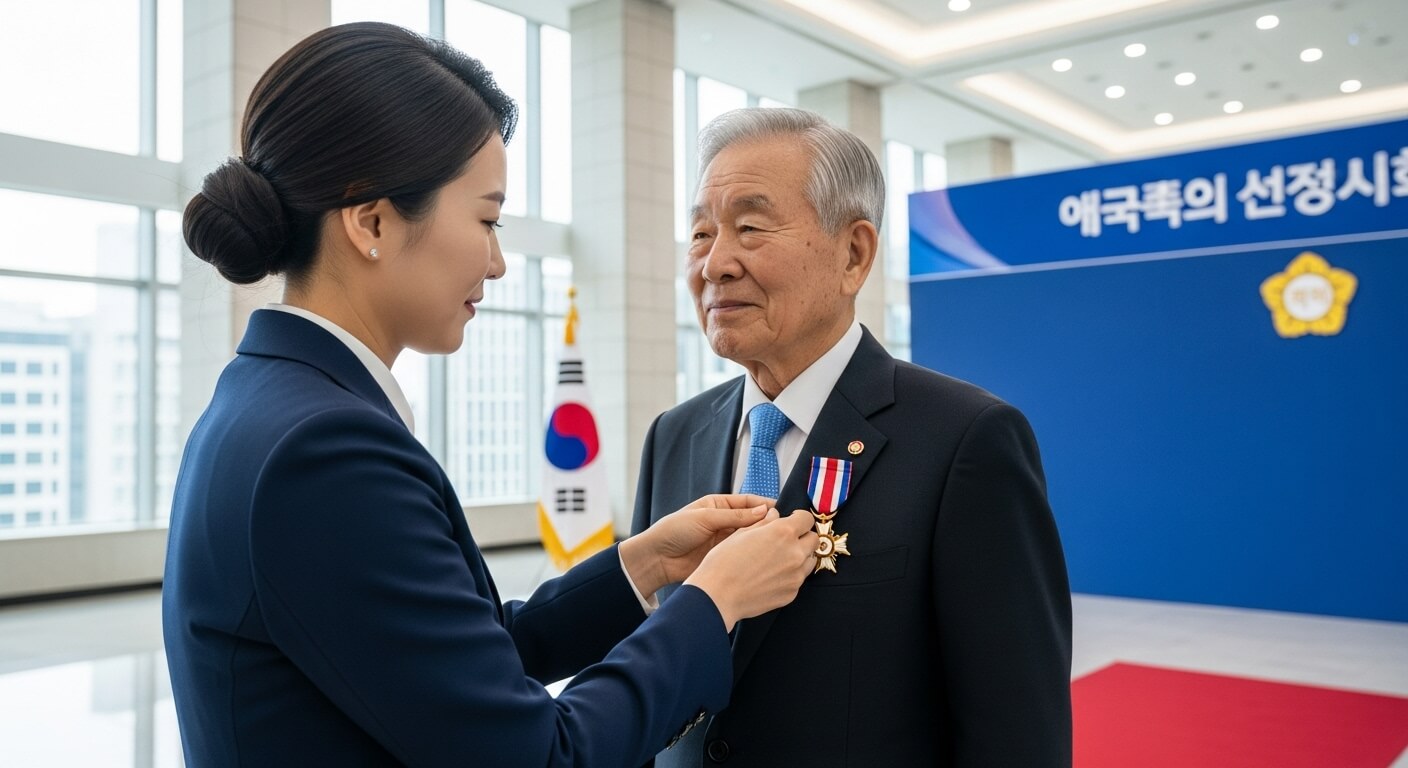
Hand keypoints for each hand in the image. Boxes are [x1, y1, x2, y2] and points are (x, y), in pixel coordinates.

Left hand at [619, 494, 775, 597]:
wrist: (657, 558)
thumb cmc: (674, 531)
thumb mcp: (705, 517)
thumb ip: (735, 516)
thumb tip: (764, 511)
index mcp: (718, 505)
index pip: (747, 502)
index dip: (764, 505)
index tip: (780, 511)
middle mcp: (724, 521)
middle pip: (752, 520)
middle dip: (767, 523)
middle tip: (783, 527)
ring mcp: (725, 540)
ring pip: (750, 538)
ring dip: (762, 539)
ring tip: (778, 542)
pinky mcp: (724, 557)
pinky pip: (742, 553)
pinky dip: (753, 553)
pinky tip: (765, 555)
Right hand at [684, 509, 817, 631]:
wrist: (718, 595)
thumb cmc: (724, 563)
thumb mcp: (741, 533)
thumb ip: (764, 522)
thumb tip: (774, 515)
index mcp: (783, 533)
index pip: (807, 519)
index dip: (799, 517)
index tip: (793, 520)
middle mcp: (795, 553)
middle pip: (813, 540)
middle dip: (802, 537)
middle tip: (786, 540)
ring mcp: (795, 575)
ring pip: (809, 560)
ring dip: (800, 556)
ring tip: (779, 559)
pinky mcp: (792, 593)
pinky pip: (798, 579)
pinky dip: (790, 575)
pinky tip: (772, 576)